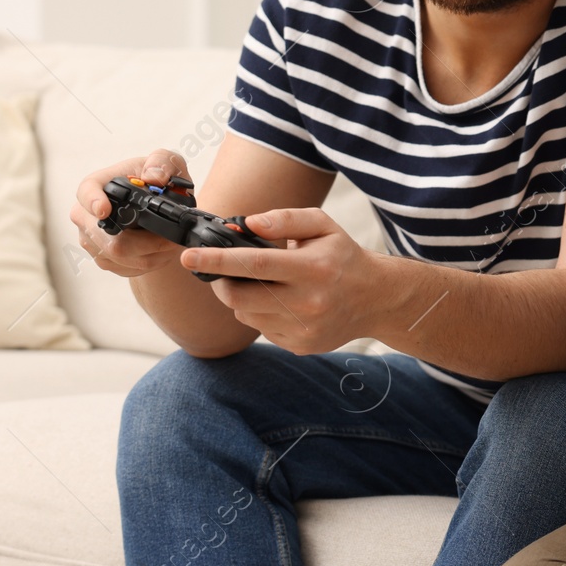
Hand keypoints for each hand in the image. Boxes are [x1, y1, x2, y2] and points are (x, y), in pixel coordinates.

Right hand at [69, 149, 192, 277]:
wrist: (160, 207)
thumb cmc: (159, 180)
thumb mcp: (167, 162)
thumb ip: (162, 162)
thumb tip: (152, 178)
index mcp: (98, 185)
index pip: (86, 191)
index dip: (92, 201)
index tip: (104, 210)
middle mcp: (87, 214)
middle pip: (108, 237)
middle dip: (145, 242)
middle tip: (171, 238)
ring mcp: (92, 239)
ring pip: (120, 256)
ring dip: (151, 253)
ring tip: (171, 242)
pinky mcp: (104, 259)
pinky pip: (126, 267)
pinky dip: (150, 262)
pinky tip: (161, 251)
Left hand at [180, 207, 377, 354]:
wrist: (376, 299)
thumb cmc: (343, 257)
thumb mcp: (322, 225)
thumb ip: (285, 219)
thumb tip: (246, 223)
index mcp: (312, 268)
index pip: (255, 263)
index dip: (217, 260)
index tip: (189, 257)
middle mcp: (308, 302)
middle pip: (241, 296)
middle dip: (220, 281)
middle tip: (220, 269)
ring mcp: (303, 329)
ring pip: (246, 314)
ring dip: (242, 297)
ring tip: (264, 283)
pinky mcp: (300, 346)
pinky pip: (261, 329)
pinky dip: (261, 314)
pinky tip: (281, 303)